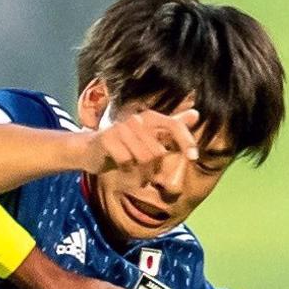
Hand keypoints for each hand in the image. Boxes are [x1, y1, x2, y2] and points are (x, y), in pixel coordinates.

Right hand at [79, 107, 197, 183]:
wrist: (92, 149)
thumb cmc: (126, 144)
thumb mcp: (151, 134)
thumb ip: (173, 126)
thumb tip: (196, 113)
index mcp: (150, 117)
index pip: (173, 126)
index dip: (186, 141)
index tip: (194, 158)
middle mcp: (137, 119)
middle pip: (158, 152)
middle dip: (154, 170)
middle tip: (148, 175)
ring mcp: (121, 128)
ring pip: (143, 158)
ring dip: (141, 173)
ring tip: (135, 173)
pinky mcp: (107, 139)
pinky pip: (126, 161)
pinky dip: (125, 169)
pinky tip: (121, 166)